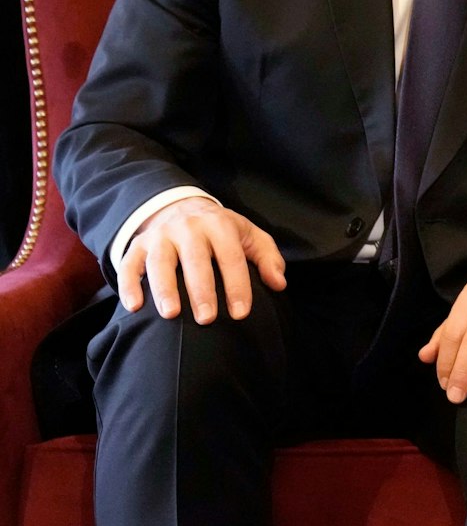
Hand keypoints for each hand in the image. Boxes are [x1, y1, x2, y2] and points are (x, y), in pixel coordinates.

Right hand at [120, 197, 286, 321]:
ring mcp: (160, 236)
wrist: (180, 206)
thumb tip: (278, 284)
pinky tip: (134, 306)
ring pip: (160, 261)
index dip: (237, 285)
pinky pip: (128, 264)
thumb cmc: (221, 230)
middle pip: (195, 259)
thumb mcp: (249, 234)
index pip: (231, 256)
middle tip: (207, 318)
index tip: (241, 313)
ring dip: (164, 288)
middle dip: (201, 289)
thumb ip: (268, 257)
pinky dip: (128, 284)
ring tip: (171, 314)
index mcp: (219, 225)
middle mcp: (188, 228)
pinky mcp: (137, 245)